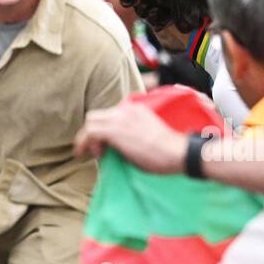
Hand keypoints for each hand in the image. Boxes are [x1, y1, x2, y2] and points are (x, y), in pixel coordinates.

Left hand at [73, 101, 190, 172]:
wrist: (177, 152)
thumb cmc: (167, 151)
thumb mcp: (147, 134)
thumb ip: (130, 133)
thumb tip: (114, 147)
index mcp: (135, 108)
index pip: (109, 114)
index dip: (102, 130)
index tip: (104, 146)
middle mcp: (126, 109)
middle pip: (96, 116)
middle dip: (92, 133)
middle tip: (98, 151)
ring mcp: (120, 118)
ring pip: (90, 122)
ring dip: (88, 139)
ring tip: (96, 155)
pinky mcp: (115, 130)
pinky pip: (90, 132)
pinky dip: (85, 144)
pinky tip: (93, 155)